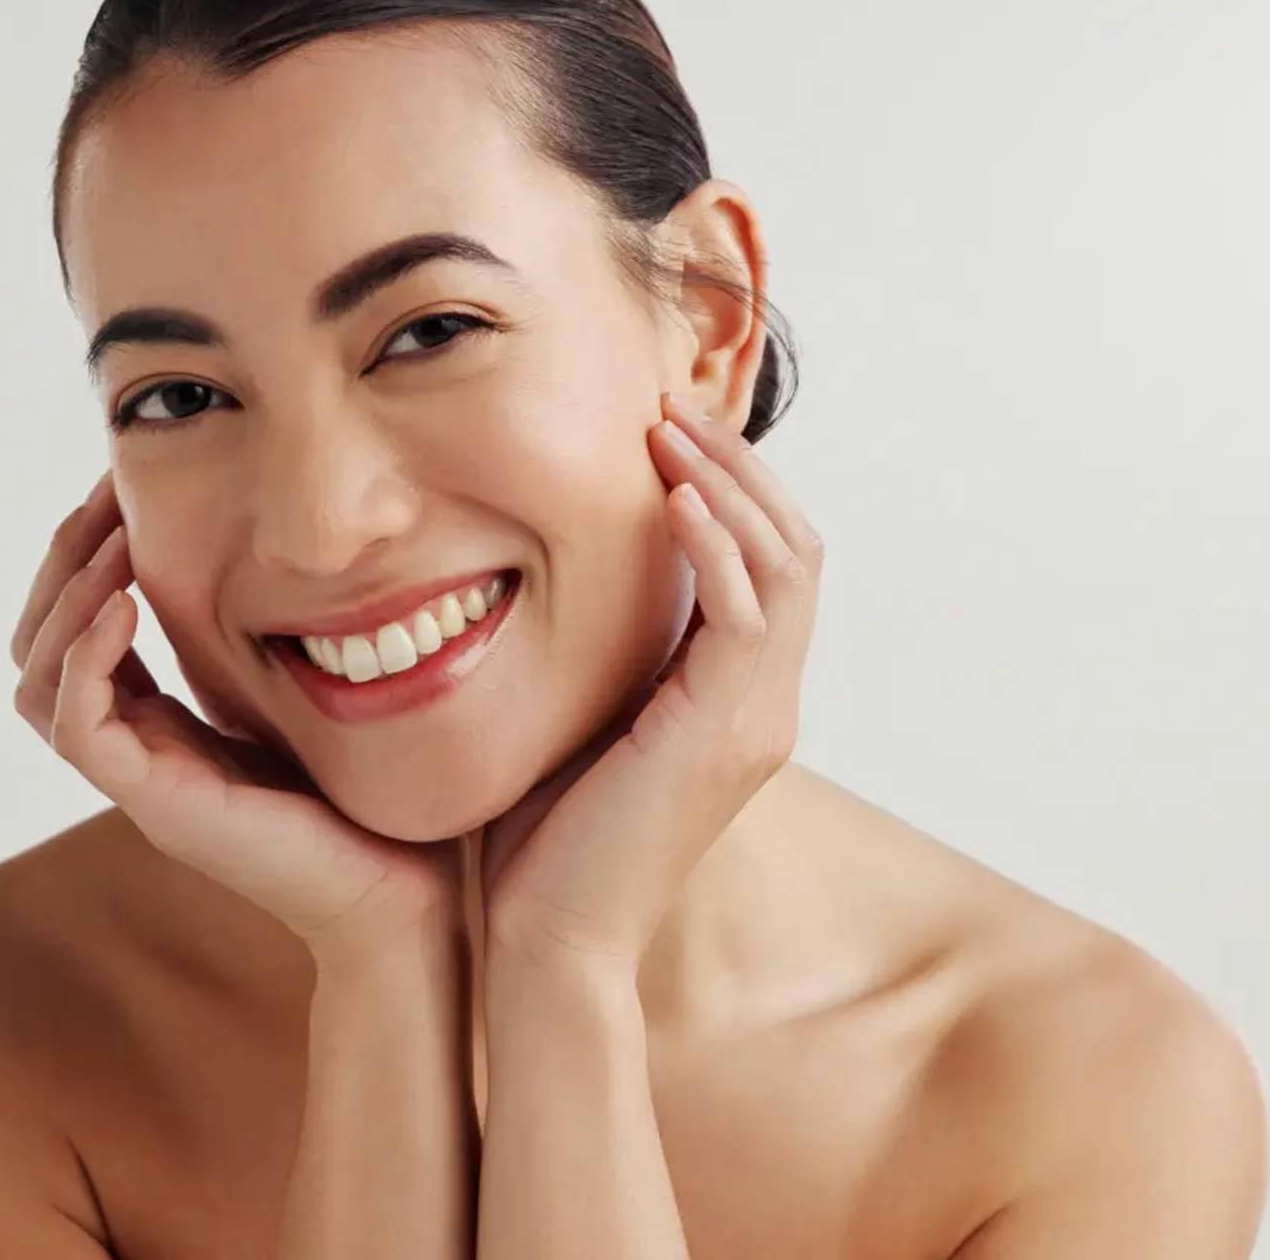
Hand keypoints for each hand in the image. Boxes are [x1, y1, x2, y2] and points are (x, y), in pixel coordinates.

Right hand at [11, 469, 461, 965]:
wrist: (408, 897)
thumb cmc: (376, 796)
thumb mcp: (314, 690)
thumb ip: (280, 637)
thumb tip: (294, 544)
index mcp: (167, 725)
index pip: (82, 632)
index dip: (92, 556)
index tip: (124, 488)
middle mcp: (140, 749)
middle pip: (38, 648)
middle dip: (63, 561)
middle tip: (102, 495)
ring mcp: (141, 779)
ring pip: (37, 682)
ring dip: (65, 598)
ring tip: (112, 540)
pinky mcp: (158, 803)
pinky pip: (77, 724)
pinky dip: (86, 655)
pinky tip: (124, 602)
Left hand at [478, 391, 822, 976]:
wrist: (550, 938)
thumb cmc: (546, 831)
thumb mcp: (586, 712)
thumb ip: (610, 648)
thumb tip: (569, 567)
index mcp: (738, 698)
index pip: (770, 562)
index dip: (729, 485)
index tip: (661, 427)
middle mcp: (767, 702)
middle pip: (795, 544)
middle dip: (736, 463)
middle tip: (668, 402)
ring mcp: (757, 718)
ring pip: (786, 563)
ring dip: (728, 482)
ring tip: (665, 427)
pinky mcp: (726, 733)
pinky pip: (747, 611)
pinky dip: (717, 543)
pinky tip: (668, 498)